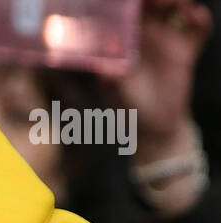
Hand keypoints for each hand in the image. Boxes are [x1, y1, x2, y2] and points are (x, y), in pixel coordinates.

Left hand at [106, 0, 212, 160]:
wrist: (152, 131)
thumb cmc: (127, 111)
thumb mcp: (115, 93)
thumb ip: (110, 77)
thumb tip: (102, 67)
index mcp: (126, 40)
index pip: (130, 9)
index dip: (134, 1)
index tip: (141, 1)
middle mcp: (147, 36)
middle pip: (154, 3)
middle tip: (163, 1)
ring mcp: (168, 41)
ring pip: (177, 8)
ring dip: (179, 1)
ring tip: (179, 6)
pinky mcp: (187, 51)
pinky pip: (197, 28)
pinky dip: (200, 18)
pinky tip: (194, 18)